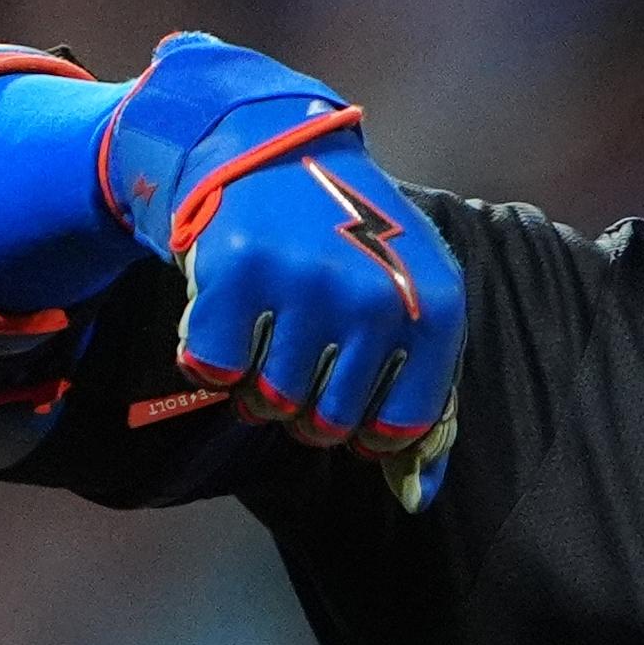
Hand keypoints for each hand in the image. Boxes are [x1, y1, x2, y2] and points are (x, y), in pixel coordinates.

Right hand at [106, 33, 467, 507]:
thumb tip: (418, 499)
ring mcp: (307, 281)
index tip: (349, 399)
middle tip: (296, 360)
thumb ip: (424, 403)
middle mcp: (377, 295)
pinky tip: (226, 313)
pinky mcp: (237, 269)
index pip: (400, 428)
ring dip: (254, 387)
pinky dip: (208, 357)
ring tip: (265, 335)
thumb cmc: (353, 242)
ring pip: (267, 404)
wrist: (266, 145)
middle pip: (328, 426)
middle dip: (304, 410)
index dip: (367, 431)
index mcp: (435, 306)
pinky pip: (211, 370)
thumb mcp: (411, 303)